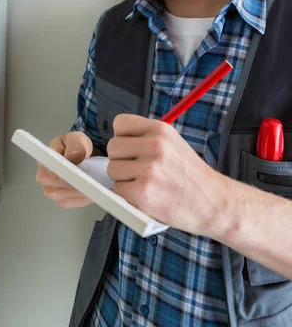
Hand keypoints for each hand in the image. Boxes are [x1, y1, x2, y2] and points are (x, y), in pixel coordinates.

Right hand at [36, 131, 93, 208]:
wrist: (79, 153)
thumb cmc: (75, 145)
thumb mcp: (77, 139)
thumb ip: (76, 146)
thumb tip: (73, 157)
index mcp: (45, 162)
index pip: (55, 175)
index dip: (70, 179)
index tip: (85, 179)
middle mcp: (44, 179)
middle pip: (61, 190)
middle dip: (80, 187)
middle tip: (96, 182)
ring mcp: (52, 192)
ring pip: (69, 198)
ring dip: (84, 193)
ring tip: (97, 185)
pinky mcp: (61, 200)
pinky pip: (74, 203)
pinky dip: (85, 198)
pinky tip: (94, 191)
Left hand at [107, 114, 230, 235]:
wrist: (213, 202)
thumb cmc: (191, 175)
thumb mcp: (173, 143)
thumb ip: (146, 138)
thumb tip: (118, 141)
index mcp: (160, 130)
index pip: (120, 123)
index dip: (122, 137)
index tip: (130, 149)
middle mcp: (155, 146)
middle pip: (113, 147)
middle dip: (121, 160)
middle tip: (137, 170)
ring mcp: (148, 169)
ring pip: (113, 170)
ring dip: (123, 180)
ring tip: (143, 184)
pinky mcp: (143, 193)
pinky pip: (117, 190)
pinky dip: (127, 197)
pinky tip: (144, 197)